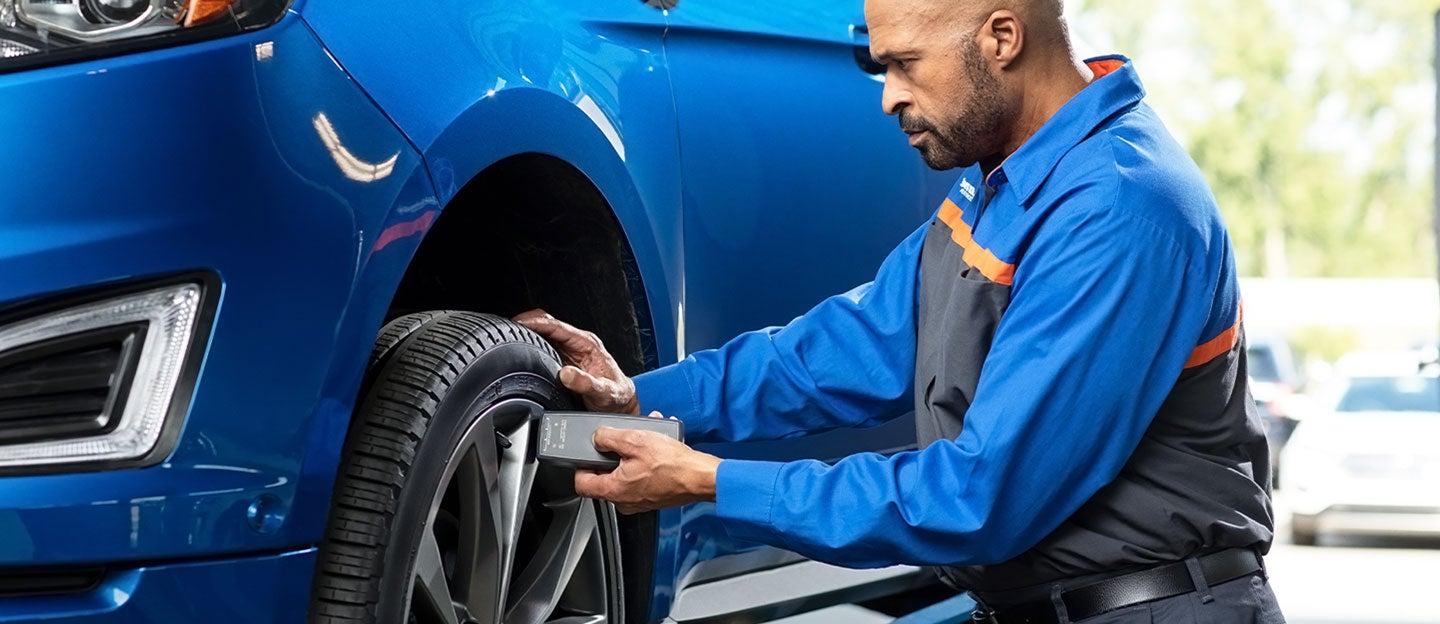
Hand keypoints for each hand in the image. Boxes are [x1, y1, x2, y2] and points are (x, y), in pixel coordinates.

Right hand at [515, 309, 638, 414]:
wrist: (620, 404)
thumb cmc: (615, 396)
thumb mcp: (603, 393)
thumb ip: (586, 384)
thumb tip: (566, 374)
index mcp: (587, 344)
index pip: (557, 326)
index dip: (536, 323)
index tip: (519, 323)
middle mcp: (577, 344)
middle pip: (547, 326)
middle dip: (526, 325)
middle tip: (505, 329)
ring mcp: (569, 351)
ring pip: (543, 335)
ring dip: (526, 334)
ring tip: (506, 337)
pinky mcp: (563, 359)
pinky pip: (543, 347)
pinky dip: (529, 346)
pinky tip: (518, 349)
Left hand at [574, 417, 721, 514]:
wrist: (700, 478)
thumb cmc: (673, 464)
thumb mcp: (635, 440)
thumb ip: (609, 438)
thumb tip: (597, 438)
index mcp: (613, 490)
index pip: (581, 483)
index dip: (580, 465)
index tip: (587, 452)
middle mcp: (623, 501)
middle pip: (604, 477)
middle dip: (612, 455)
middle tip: (622, 441)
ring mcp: (638, 501)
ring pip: (624, 475)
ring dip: (631, 455)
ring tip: (645, 439)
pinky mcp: (652, 497)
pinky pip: (640, 478)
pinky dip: (644, 463)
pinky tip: (657, 447)